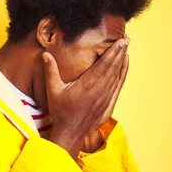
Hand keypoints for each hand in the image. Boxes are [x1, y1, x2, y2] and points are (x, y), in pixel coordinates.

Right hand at [43, 38, 128, 156]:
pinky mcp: (108, 103)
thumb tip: (45, 55)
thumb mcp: (53, 90)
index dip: (113, 51)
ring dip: (122, 61)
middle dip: (120, 52)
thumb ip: (51, 71)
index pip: (104, 64)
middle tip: (126, 39)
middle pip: (113, 67)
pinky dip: (123, 74)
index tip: (120, 40)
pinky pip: (118, 85)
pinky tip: (125, 65)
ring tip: (126, 47)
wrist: (70, 132)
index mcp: (87, 84)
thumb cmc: (61, 111)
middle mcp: (99, 90)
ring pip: (117, 75)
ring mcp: (106, 97)